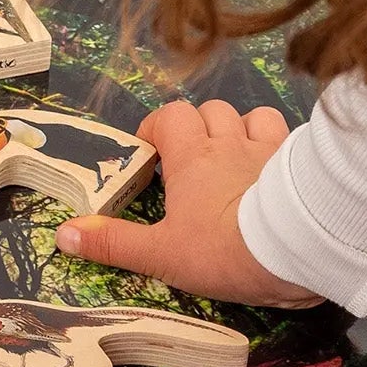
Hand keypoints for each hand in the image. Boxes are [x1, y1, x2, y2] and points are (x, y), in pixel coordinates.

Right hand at [55, 99, 322, 306]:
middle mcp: (229, 142)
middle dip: (198, 128)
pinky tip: (276, 171)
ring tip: (236, 158)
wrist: (301, 247)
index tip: (152, 154)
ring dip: (241, 131)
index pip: (169, 117)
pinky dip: (278, 147)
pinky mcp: (303, 164)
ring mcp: (270, 149)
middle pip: (210, 112)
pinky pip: (288, 137)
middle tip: (193, 161)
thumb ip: (113, 243)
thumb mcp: (161, 254)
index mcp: (190, 158)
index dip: (157, 129)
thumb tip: (63, 233)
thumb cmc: (224, 248)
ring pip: (252, 117)